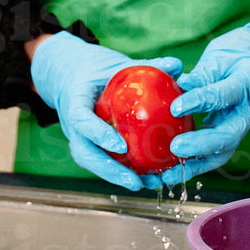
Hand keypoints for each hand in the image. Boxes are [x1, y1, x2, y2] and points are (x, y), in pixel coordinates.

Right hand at [31, 31, 182, 190]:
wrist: (74, 79)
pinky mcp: (89, 147)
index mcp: (75, 101)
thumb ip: (146, 66)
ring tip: (149, 185)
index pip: (82, 120)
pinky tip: (150, 179)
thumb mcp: (117, 65)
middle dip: (110, 171)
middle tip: (136, 181)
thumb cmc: (98, 71)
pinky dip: (124, 173)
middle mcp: (73, 126)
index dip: (98, 134)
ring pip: (94, 164)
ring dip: (120, 178)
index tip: (121, 145)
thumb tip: (176, 65)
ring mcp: (79, 139)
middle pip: (86, 154)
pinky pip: (104, 163)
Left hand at [163, 21, 249, 185]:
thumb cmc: (238, 59)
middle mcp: (245, 113)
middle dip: (200, 145)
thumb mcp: (221, 59)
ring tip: (169, 174)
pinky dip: (192, 166)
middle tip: (175, 148)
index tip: (175, 107)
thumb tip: (179, 85)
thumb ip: (201, 75)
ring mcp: (238, 128)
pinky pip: (212, 156)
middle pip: (227, 136)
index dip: (200, 101)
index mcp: (247, 85)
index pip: (223, 95)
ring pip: (220, 152)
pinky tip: (170, 174)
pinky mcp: (227, 138)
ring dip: (194, 166)